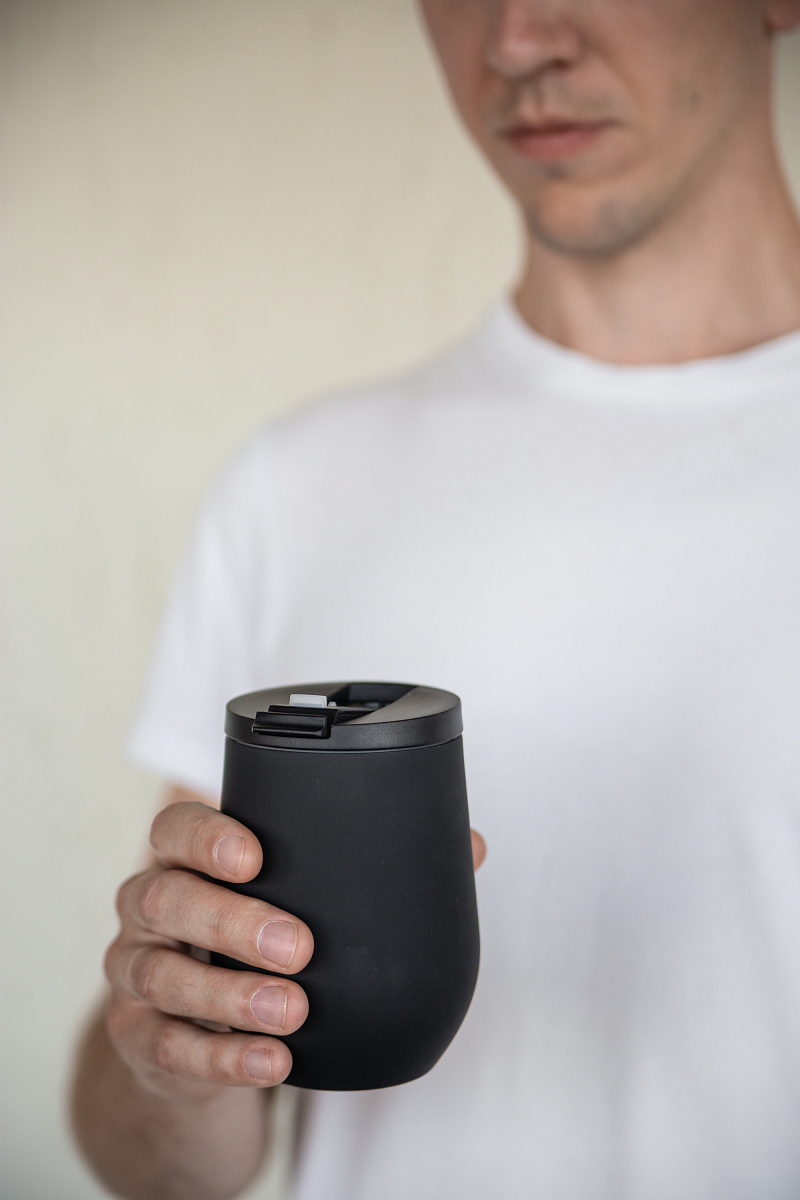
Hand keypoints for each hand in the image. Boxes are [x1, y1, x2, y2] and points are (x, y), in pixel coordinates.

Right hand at [104, 801, 312, 1100]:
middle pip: (166, 900)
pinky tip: (273, 1060)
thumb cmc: (251, 942)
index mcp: (177, 860)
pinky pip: (167, 1046)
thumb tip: (433, 849)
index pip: (174, 829)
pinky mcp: (135, 1035)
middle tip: (298, 948)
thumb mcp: (274, 900)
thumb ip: (320, 875)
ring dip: (230, 994)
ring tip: (291, 1010)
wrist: (197, 1031)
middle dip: (232, 923)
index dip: (206, 839)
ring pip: (162, 976)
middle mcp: (144, 908)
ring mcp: (130, 971)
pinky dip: (223, 1057)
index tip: (255, 858)